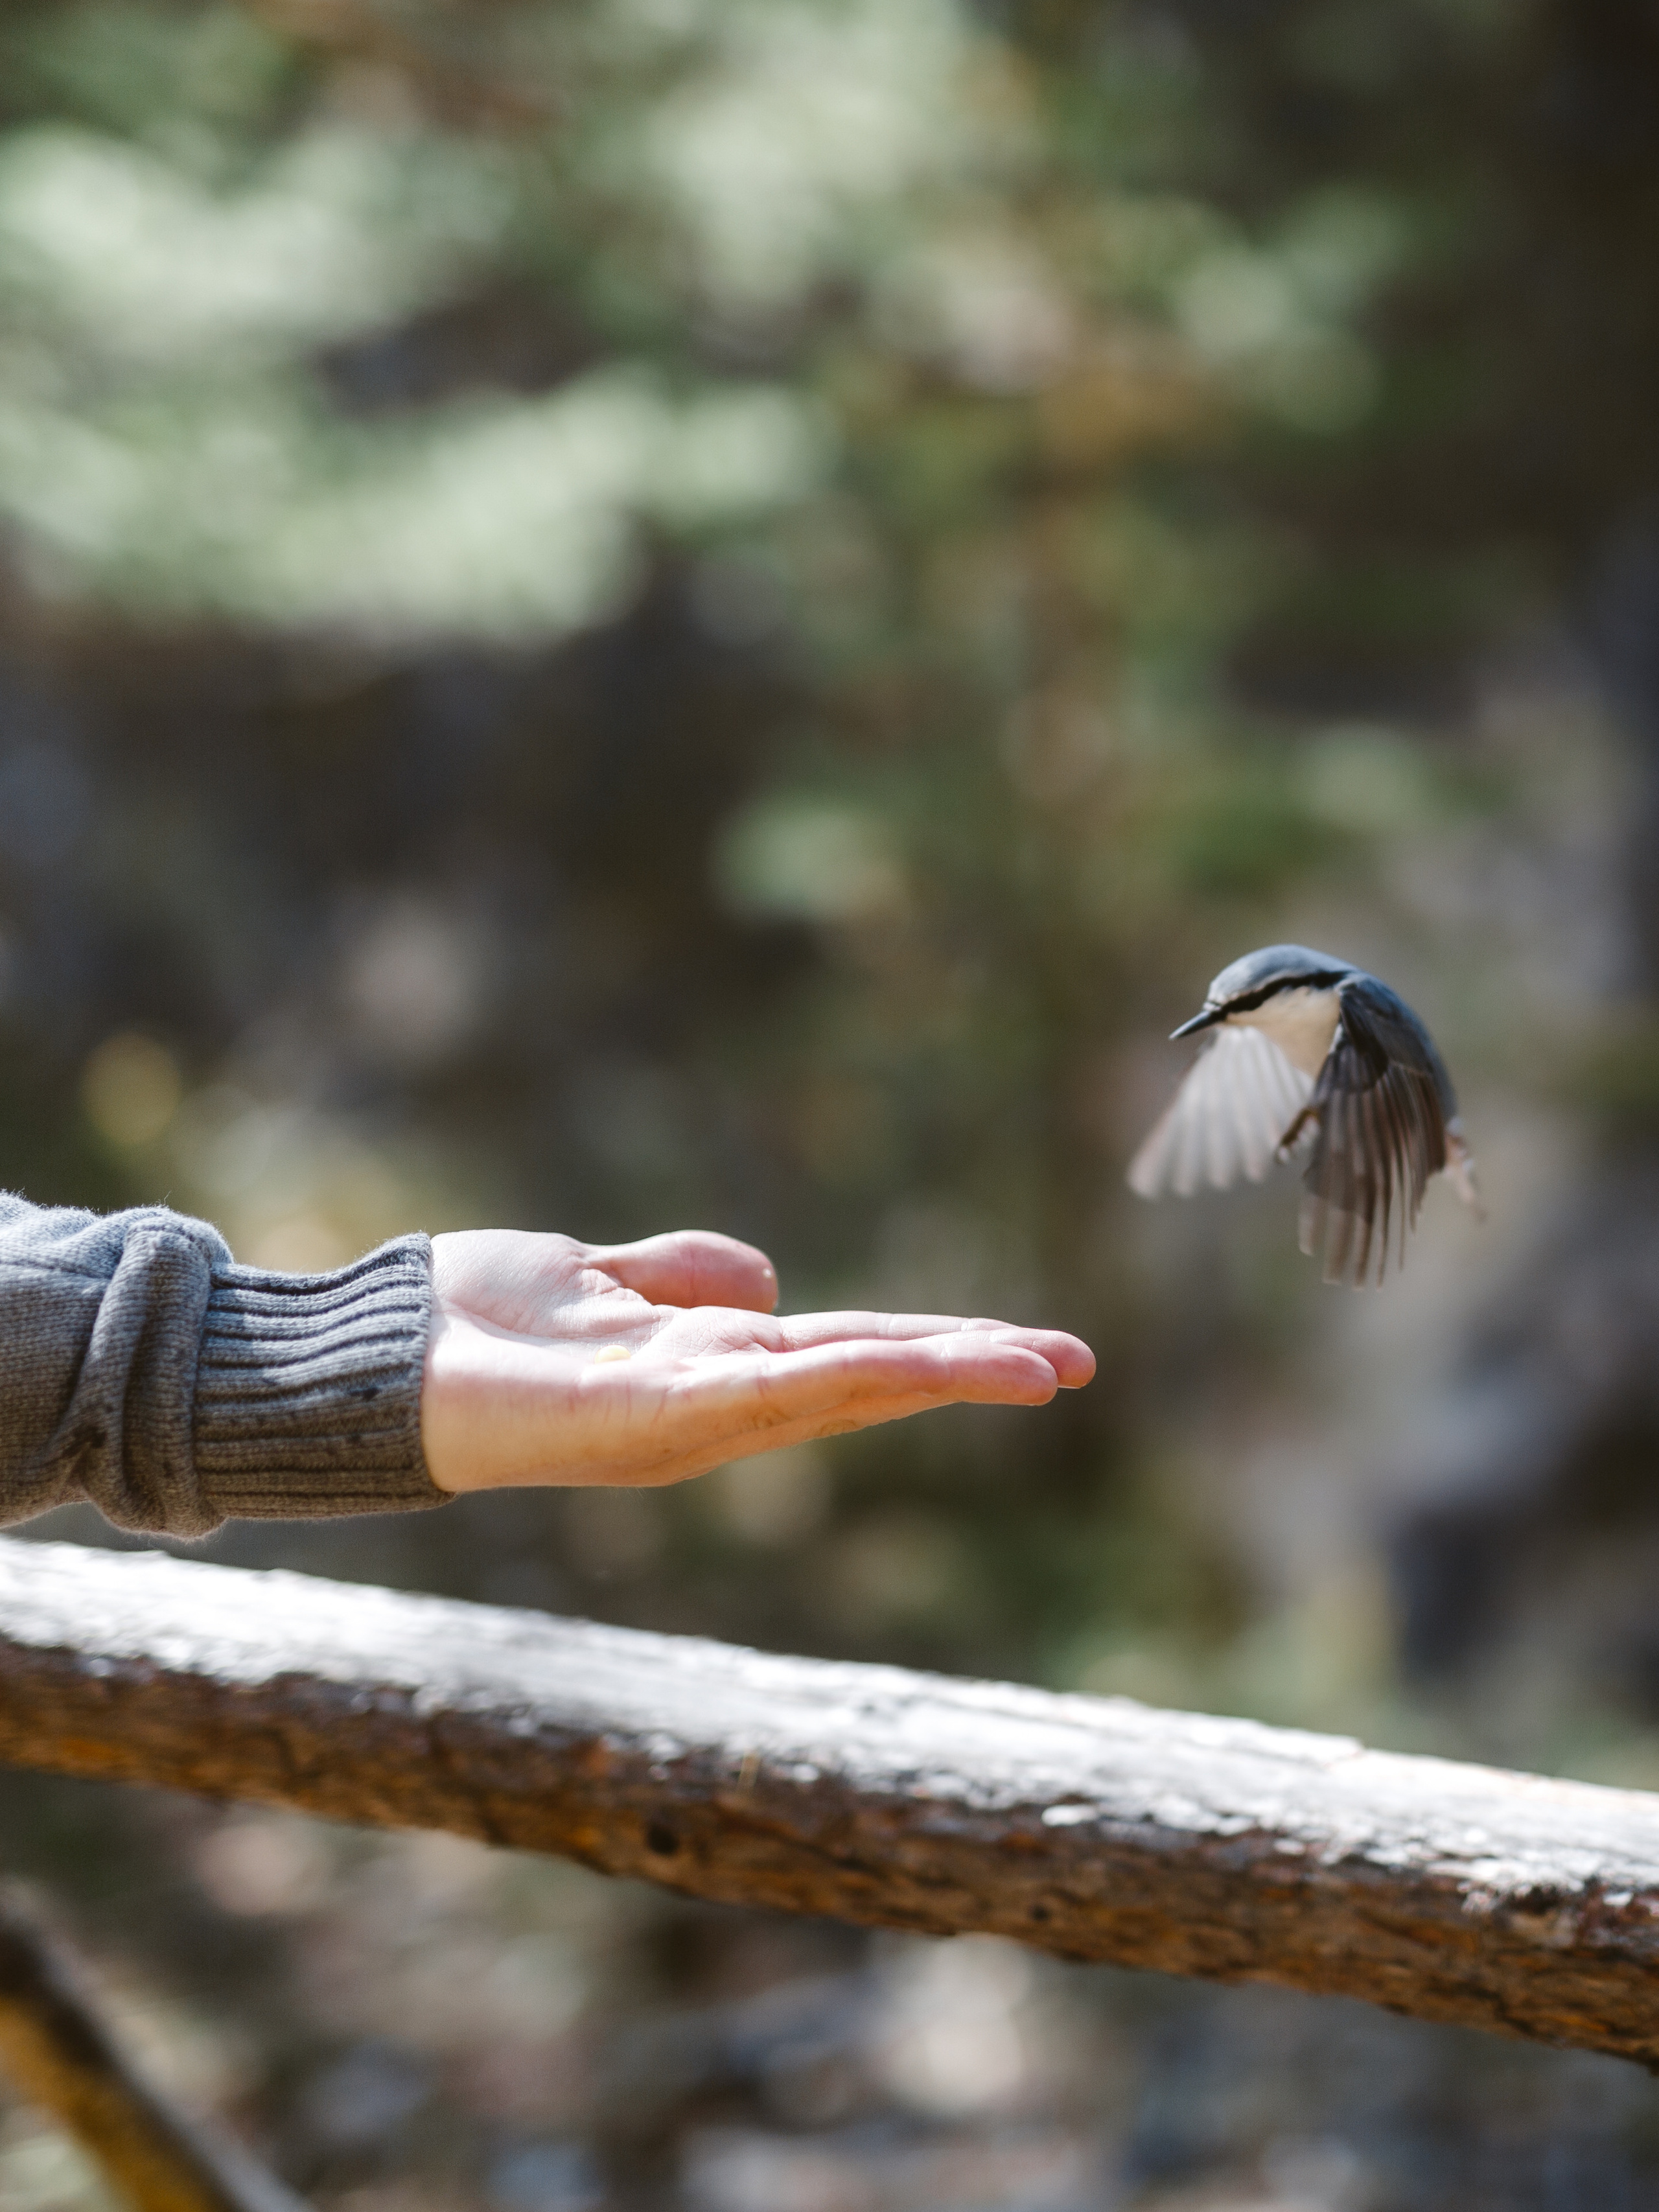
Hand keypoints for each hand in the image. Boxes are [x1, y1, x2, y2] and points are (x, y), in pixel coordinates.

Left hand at [420, 1228, 1093, 1494]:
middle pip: (864, 1376)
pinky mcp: (652, 1416)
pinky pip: (770, 1389)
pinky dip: (853, 1375)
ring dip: (940, 1372)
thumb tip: (768, 1281)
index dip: (935, 1348)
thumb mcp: (597, 1277)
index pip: (846, 1354)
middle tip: (1074, 1363)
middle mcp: (714, 1404)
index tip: (1024, 1346)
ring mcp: (688, 1417)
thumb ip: (681, 1276)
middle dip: (968, 1367)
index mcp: (709, 1373)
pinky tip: (918, 1361)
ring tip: (1035, 1364)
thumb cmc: (472, 1324)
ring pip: (841, 1387)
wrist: (374, 1364)